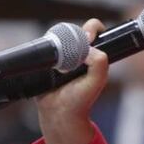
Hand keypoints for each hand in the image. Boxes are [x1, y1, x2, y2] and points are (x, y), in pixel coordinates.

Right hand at [35, 19, 109, 143]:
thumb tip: (87, 46)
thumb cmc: (80, 100)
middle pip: (74, 29)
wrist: (59, 113)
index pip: (93, 29)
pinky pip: (43, 46)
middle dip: (73, 35)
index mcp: (92, 54)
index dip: (91, 29)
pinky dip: (44, 48)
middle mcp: (77, 52)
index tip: (88, 40)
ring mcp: (60, 55)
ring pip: (57, 36)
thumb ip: (99, 62)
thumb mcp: (98, 81)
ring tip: (60, 62)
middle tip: (72, 51)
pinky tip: (48, 61)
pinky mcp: (44, 59)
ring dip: (57, 42)